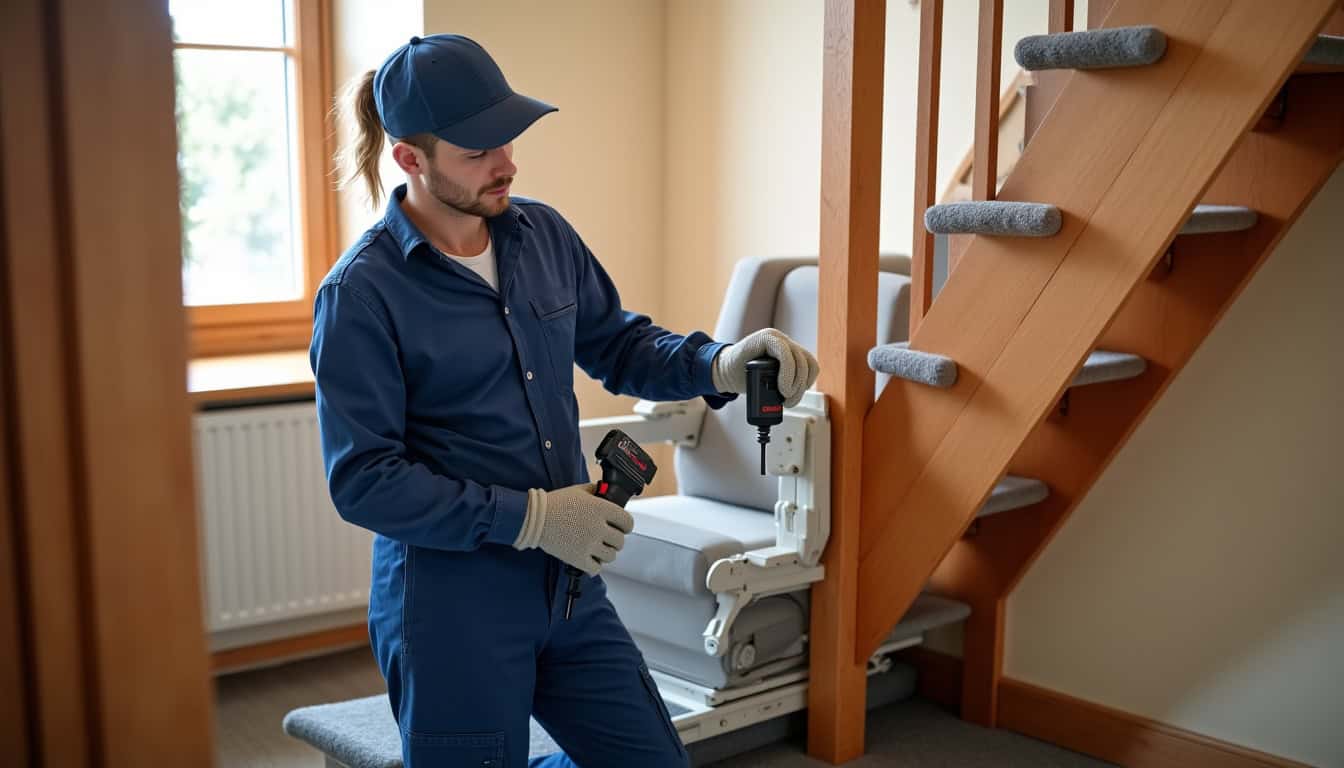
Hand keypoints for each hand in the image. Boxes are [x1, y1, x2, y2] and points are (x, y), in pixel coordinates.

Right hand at [513, 484, 633, 574]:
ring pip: (611, 556)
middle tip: (607, 538)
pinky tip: (589, 558)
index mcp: (601, 509)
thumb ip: (596, 491)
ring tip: (597, 548)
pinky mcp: (579, 558)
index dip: (625, 526)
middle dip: (614, 540)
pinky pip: (597, 568)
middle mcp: (598, 527)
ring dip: (606, 553)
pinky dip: (595, 565)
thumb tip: (606, 492)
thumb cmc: (555, 503)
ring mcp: (589, 544)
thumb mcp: (579, 490)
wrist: (535, 518)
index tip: (622, 527)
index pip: (628, 522)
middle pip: (620, 541)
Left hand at [711, 328, 819, 406]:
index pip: (785, 352)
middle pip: (801, 361)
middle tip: (787, 401)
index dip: (788, 373)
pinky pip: (810, 367)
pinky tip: (798, 391)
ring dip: (803, 385)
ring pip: (809, 364)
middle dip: (797, 385)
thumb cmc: (734, 368)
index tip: (784, 392)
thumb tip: (778, 393)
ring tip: (791, 400)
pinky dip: (807, 381)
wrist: (732, 366)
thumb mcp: (740, 372)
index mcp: (766, 338)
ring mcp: (789, 347)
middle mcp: (780, 339)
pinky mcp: (794, 357)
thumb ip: (757, 381)